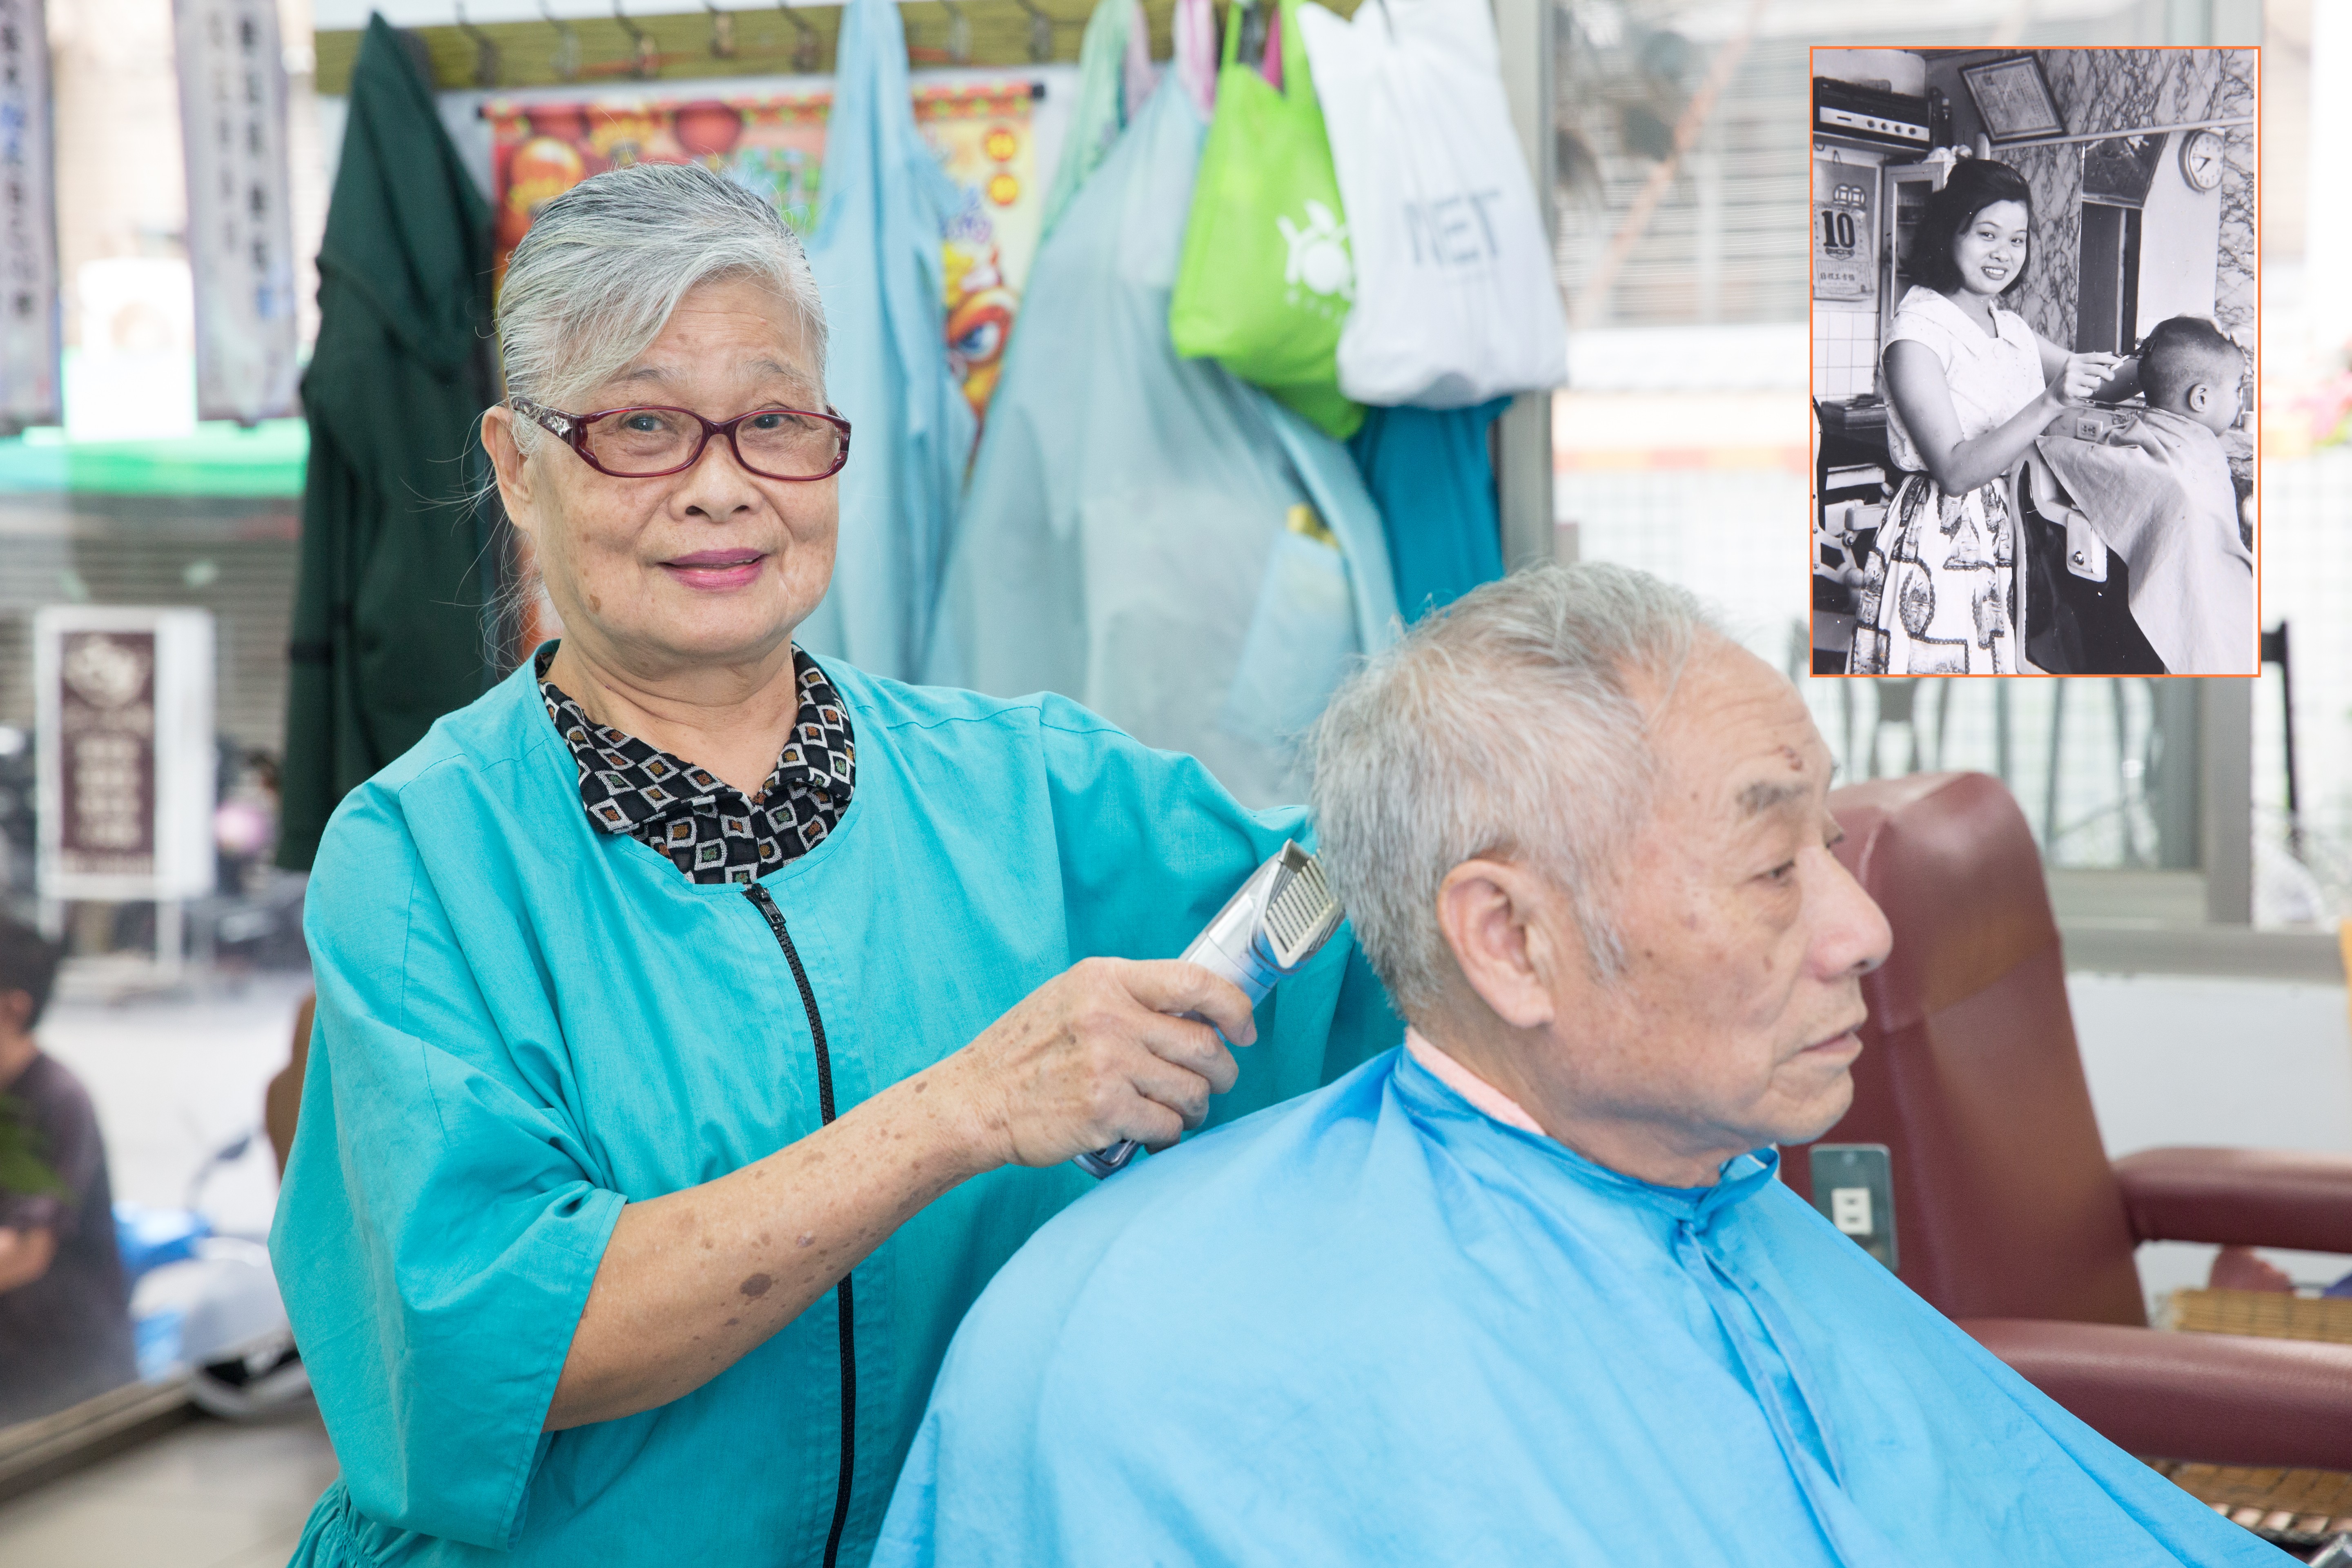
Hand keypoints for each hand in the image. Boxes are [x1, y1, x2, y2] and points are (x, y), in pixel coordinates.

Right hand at [935, 958, 1256, 1168]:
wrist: (974, 1101)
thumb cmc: (1024, 1052)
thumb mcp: (1071, 999)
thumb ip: (1127, 998)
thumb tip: (1195, 1013)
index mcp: (1105, 980)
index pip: (1195, 983)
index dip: (1235, 1007)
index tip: (1245, 1029)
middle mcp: (1110, 1017)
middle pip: (1205, 1045)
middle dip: (1222, 1072)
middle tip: (1214, 1083)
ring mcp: (1109, 1065)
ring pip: (1193, 1091)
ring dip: (1197, 1107)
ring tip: (1179, 1112)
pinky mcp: (1106, 1111)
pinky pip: (1168, 1126)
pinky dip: (1169, 1135)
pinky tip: (1152, 1133)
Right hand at [2046, 351, 2121, 408]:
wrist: (2053, 396)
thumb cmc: (2068, 382)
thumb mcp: (2078, 368)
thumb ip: (2093, 361)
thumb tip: (2109, 354)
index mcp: (2074, 359)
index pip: (2096, 356)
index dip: (2110, 359)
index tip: (2119, 363)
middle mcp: (2071, 367)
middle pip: (2098, 369)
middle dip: (2109, 374)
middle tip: (2111, 378)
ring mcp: (2069, 377)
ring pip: (2095, 381)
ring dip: (2097, 386)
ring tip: (2091, 388)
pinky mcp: (2068, 389)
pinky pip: (2088, 391)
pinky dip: (2089, 394)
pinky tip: (2082, 393)